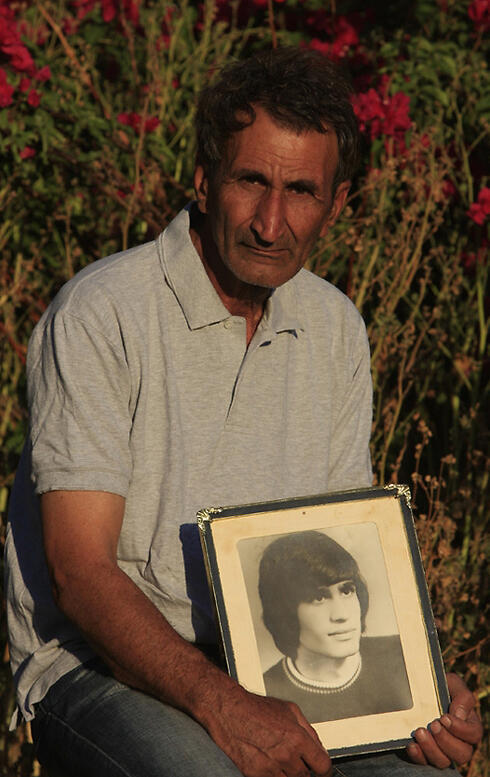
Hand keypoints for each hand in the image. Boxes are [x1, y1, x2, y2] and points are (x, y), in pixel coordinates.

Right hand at [204, 685, 331, 776]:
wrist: (229, 711)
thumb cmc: (256, 708)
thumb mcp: (290, 710)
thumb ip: (309, 730)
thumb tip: (318, 747)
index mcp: (297, 739)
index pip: (323, 766)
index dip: (324, 770)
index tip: (321, 771)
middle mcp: (286, 756)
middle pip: (305, 776)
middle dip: (302, 767)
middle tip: (293, 757)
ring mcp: (270, 769)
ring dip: (287, 773)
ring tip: (278, 757)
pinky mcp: (255, 776)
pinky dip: (272, 774)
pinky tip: (267, 761)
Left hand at [406, 673, 482, 767]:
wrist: (414, 689)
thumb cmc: (437, 685)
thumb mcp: (451, 683)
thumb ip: (462, 695)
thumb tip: (460, 715)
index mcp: (468, 724)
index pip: (474, 734)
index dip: (461, 729)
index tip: (444, 717)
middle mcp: (458, 742)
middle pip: (462, 754)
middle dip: (447, 740)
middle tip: (433, 725)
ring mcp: (441, 750)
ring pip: (444, 761)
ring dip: (432, 749)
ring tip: (419, 732)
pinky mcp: (424, 754)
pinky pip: (424, 762)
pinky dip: (418, 755)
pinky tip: (411, 744)